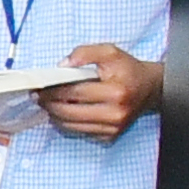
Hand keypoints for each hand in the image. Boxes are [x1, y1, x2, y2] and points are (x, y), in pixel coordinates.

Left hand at [37, 39, 163, 138]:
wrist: (150, 89)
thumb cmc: (128, 70)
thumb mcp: (110, 52)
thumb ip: (85, 52)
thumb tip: (62, 65)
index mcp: (116, 92)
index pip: (75, 93)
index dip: (54, 91)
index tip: (41, 87)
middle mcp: (115, 114)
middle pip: (70, 113)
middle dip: (50, 105)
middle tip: (39, 98)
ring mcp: (113, 128)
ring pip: (72, 126)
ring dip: (55, 116)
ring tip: (48, 105)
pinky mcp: (110, 137)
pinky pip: (81, 132)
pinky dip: (68, 124)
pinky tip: (63, 112)